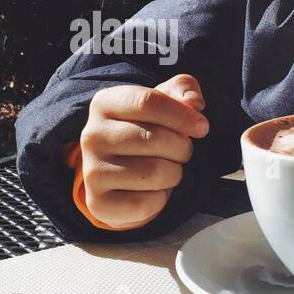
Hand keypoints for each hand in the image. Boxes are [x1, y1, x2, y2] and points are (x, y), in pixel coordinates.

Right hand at [80, 73, 209, 229]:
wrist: (118, 178)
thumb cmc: (145, 132)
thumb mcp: (163, 103)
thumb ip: (182, 90)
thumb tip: (194, 102)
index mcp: (104, 103)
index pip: (147, 102)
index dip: (182, 115)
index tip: (202, 127)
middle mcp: (91, 135)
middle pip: (155, 139)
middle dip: (181, 148)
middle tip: (181, 152)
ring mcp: (92, 170)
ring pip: (154, 172)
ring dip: (174, 173)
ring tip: (167, 170)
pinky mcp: (98, 203)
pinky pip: (146, 203)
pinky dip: (161, 199)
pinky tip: (153, 190)